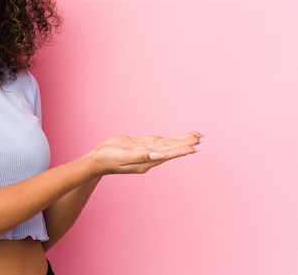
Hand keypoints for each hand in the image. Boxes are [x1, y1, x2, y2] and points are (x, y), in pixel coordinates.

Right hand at [87, 132, 201, 175]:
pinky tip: (174, 139)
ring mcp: (144, 151)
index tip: (194, 146)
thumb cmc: (107, 159)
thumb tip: (159, 155)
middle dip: (185, 142)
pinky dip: (168, 140)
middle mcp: (149, 157)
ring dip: (180, 140)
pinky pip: (157, 142)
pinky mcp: (139, 146)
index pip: (168, 154)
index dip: (181, 149)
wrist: (96, 160)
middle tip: (200, 137)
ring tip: (194, 136)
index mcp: (146, 161)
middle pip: (171, 148)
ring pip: (166, 144)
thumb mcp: (123, 156)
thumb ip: (141, 155)